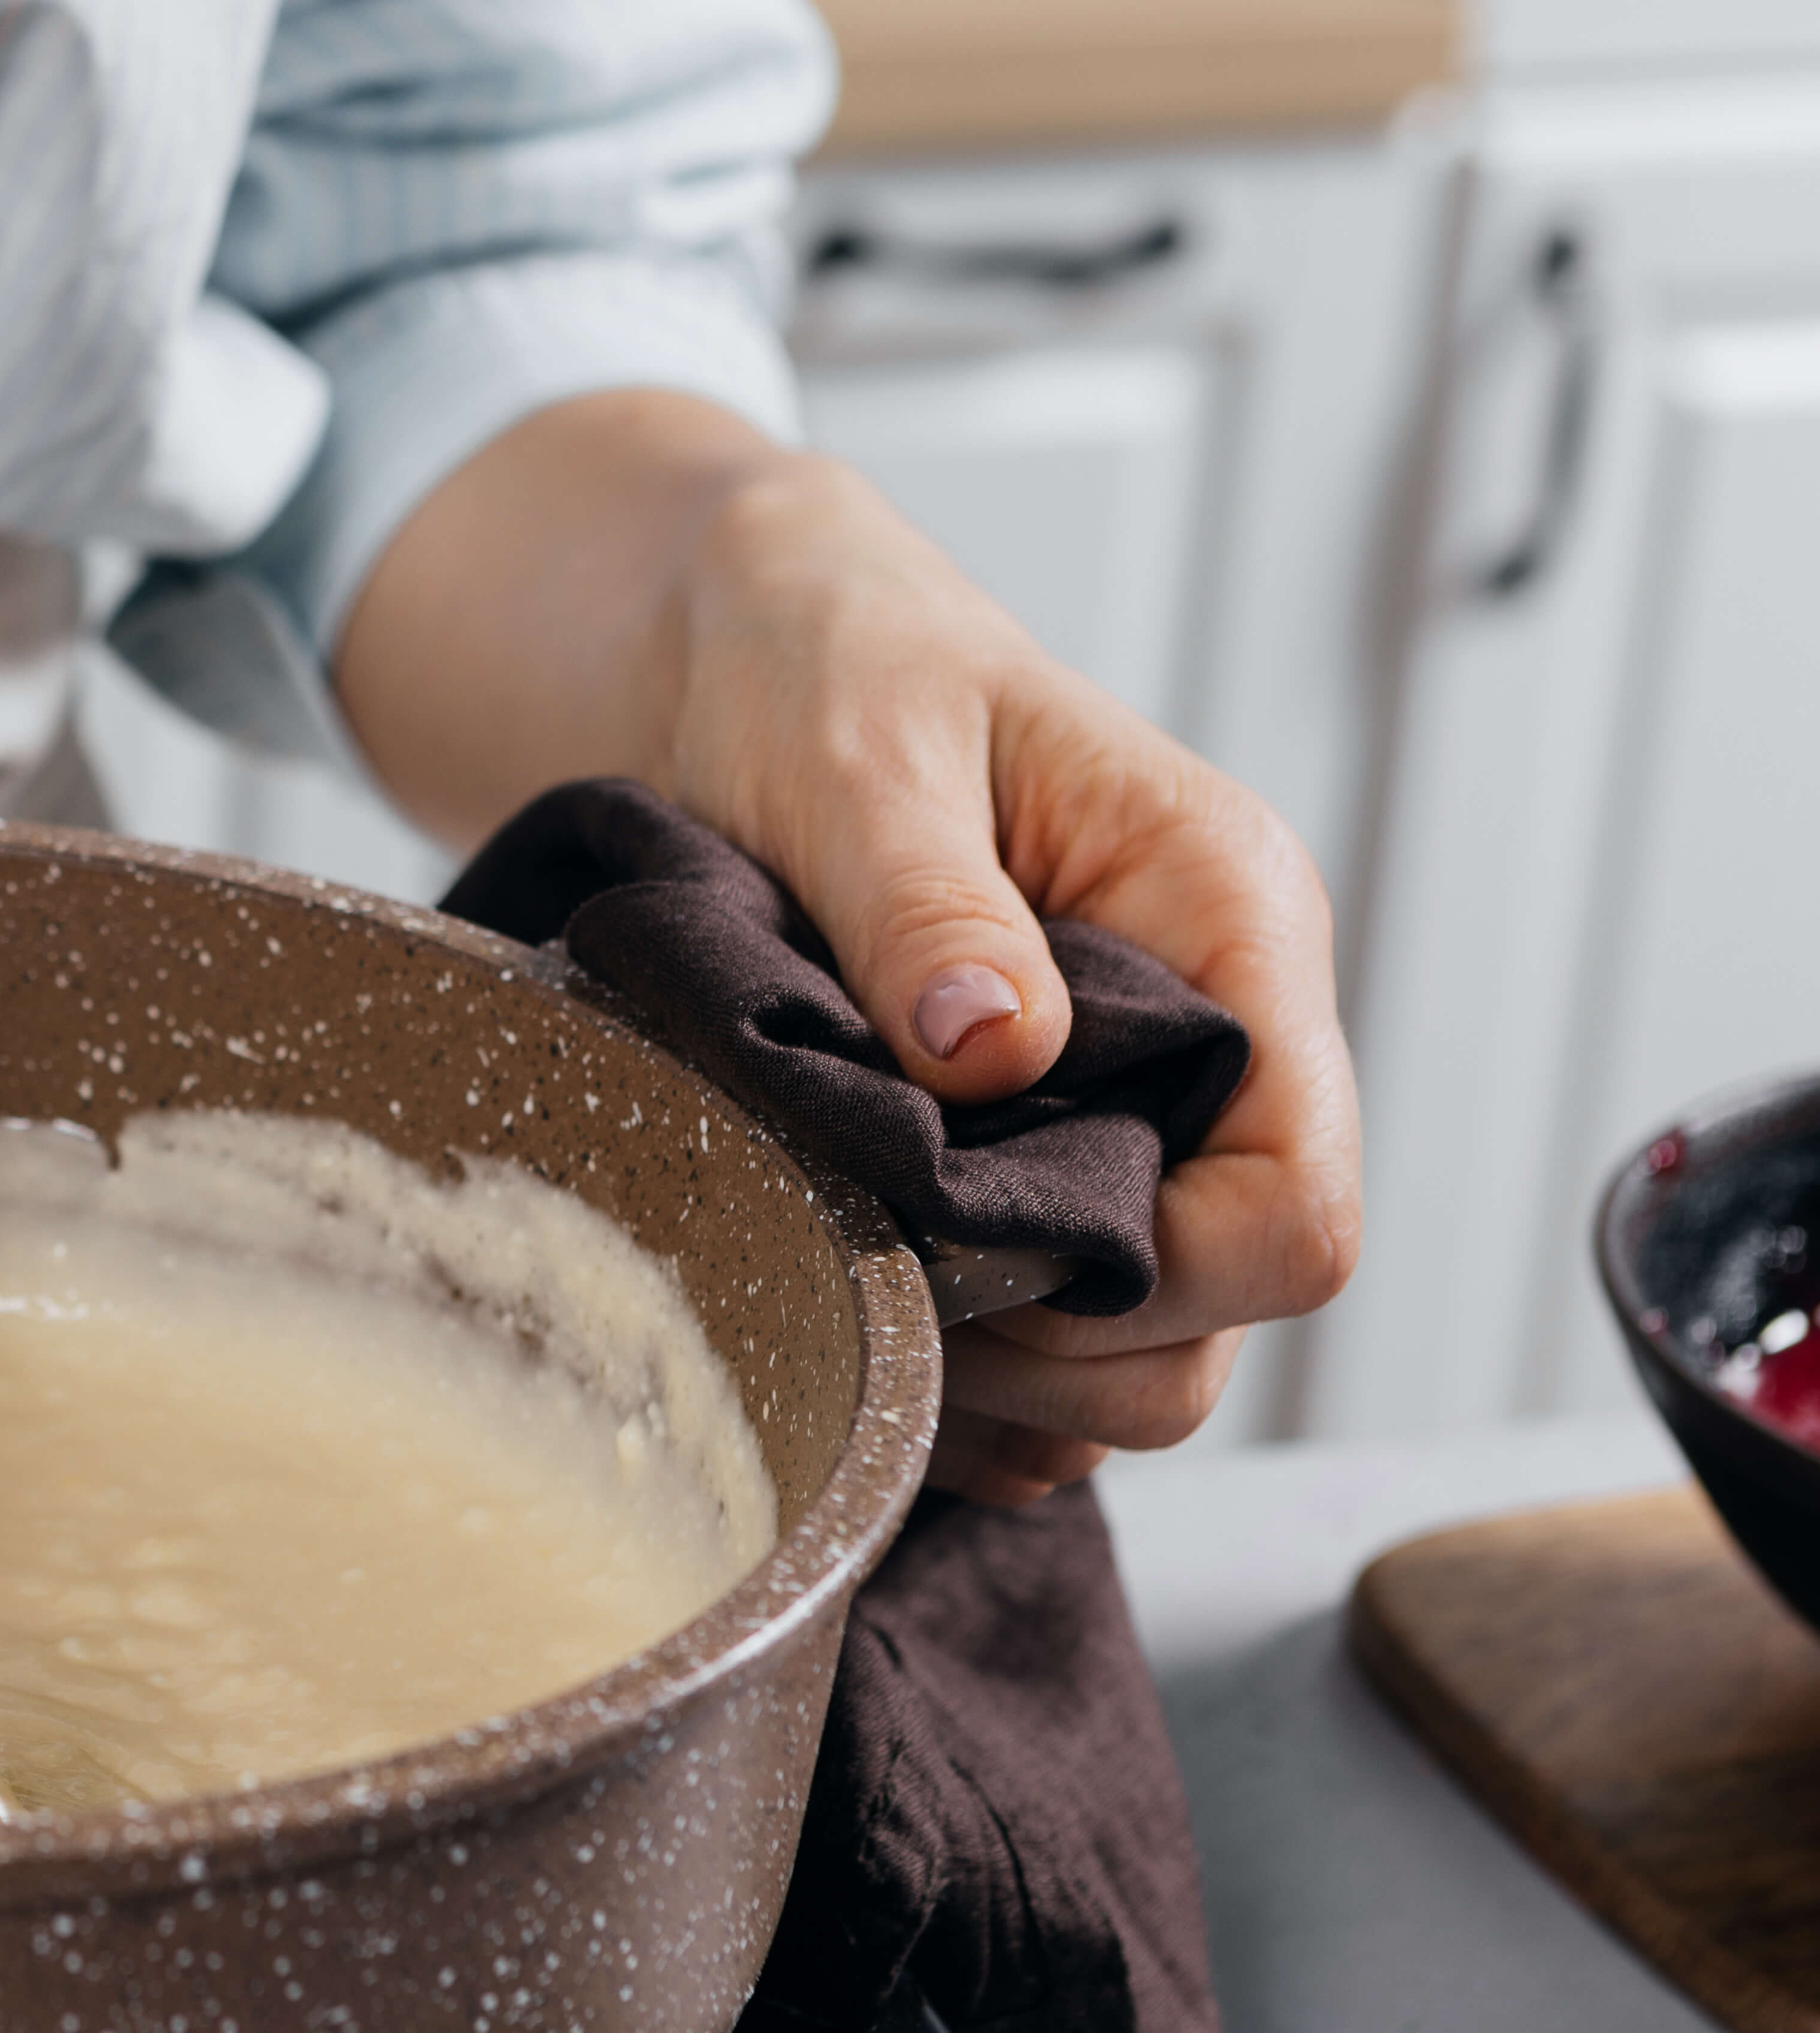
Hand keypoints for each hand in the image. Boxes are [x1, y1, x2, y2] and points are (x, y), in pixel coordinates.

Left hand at [335, 394, 1361, 1501]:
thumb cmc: (820, 662)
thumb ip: (928, 901)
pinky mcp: (1041, 1166)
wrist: (737, 651)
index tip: (976, 1256)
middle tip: (873, 1283)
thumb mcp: (859, 754)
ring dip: (1001, 1372)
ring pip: (1140, 1359)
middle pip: (1224, 1316)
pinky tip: (850, 1322)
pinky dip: (962, 1381)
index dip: (1158, 1277)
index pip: (1295, 1204)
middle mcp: (1210, 1039)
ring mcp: (1130, 1116)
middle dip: (1062, 1345)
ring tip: (847, 1289)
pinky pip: (1052, 1357)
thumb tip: (992, 1047)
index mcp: (1226, 920)